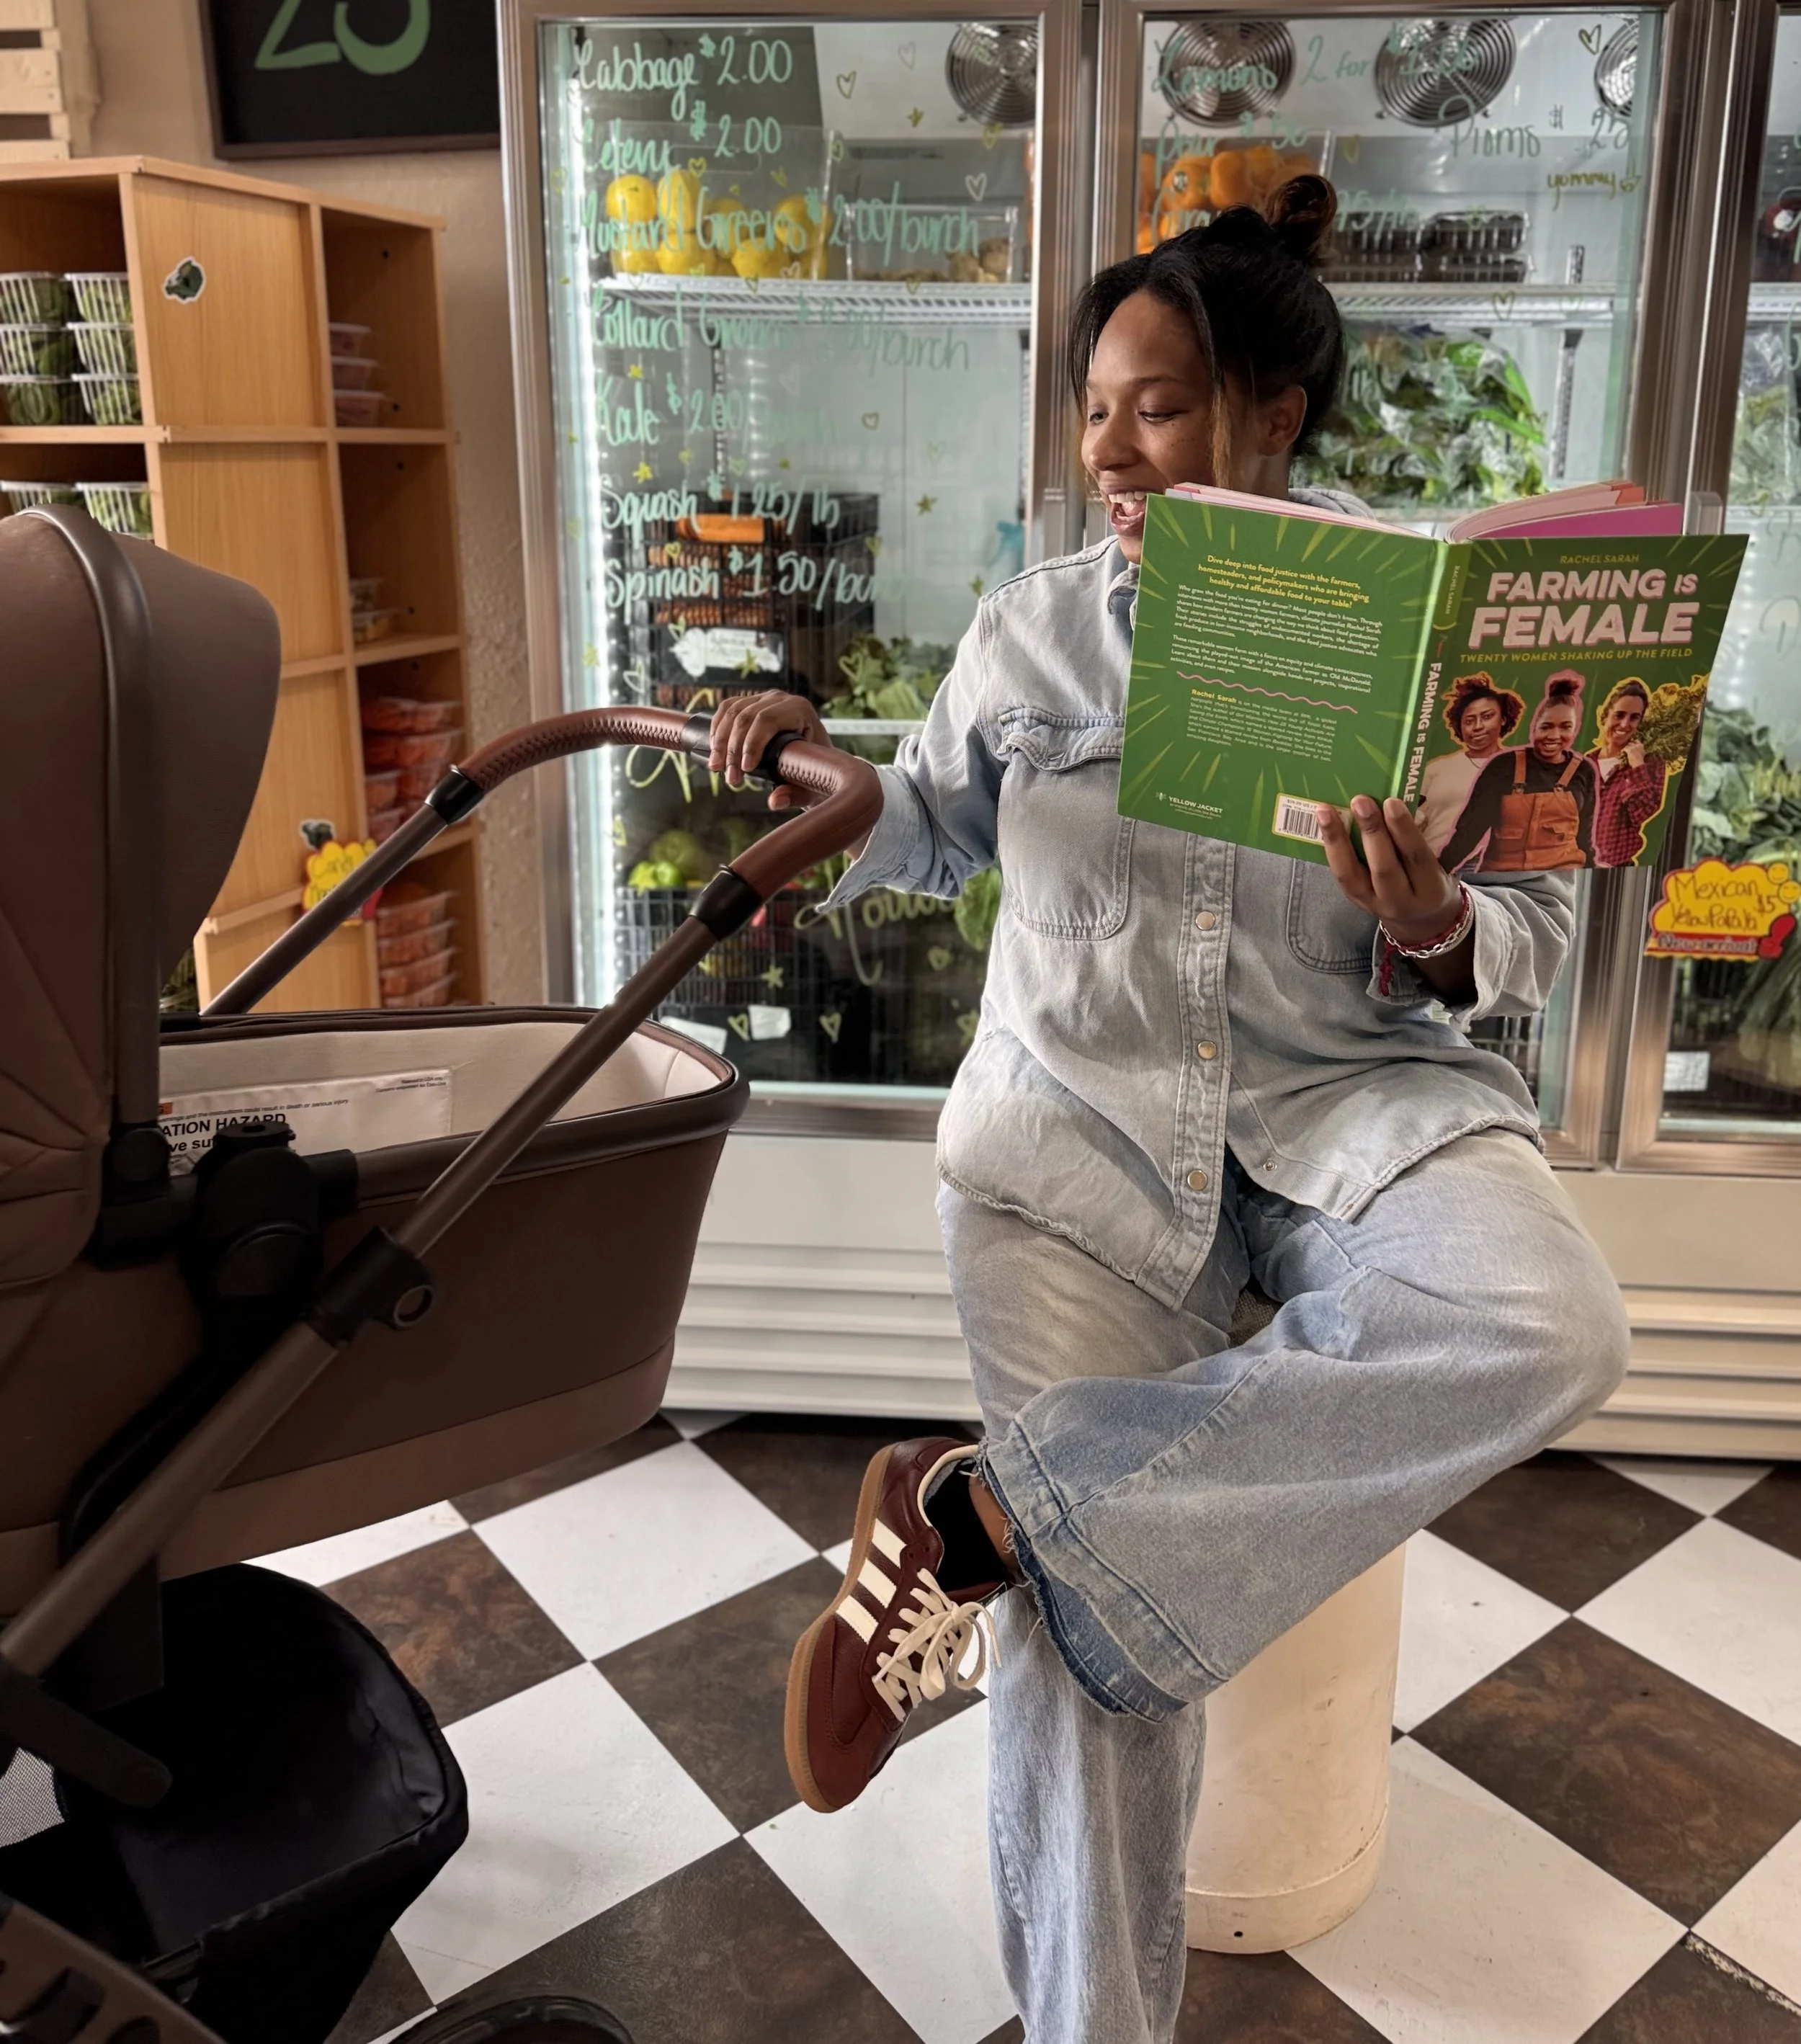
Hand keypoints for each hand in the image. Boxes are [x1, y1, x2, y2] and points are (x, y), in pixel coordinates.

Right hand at [707, 690, 831, 809]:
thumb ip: (795, 795)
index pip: (768, 720)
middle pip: (746, 717)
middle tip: (731, 778)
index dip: (751, 744)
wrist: (816, 760)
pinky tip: (714, 750)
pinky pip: (727, 708)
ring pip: (732, 712)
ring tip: (717, 768)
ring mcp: (764, 698)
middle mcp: (781, 698)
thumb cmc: (816, 773)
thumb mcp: (809, 786)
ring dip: (721, 742)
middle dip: (733, 749)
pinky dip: (717, 729)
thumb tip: (774, 801)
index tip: (746, 770)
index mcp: (800, 709)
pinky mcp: (751, 702)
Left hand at [1318, 796, 1460, 944]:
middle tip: (1360, 801)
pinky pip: (1341, 876)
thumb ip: (1423, 840)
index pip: (1416, 858)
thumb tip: (1397, 803)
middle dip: (1371, 832)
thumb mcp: (1442, 865)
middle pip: (1383, 868)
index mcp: (1431, 889)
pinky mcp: (1356, 902)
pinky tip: (1323, 826)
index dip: (1404, 830)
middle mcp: (1401, 901)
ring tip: (1325, 811)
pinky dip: (1330, 850)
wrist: (1421, 919)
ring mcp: (1374, 905)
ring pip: (1351, 875)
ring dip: (1337, 841)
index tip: (1391, 802)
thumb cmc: (1432, 880)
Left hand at [1625, 740, 1645, 768]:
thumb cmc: (1640, 760)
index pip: (1636, 740)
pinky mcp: (1630, 750)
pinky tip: (1622, 751)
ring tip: (1624, 750)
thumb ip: (1640, 748)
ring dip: (1625, 748)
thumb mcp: (1642, 752)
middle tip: (1626, 748)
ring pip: (1627, 745)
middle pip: (1630, 742)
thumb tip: (1637, 746)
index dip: (1632, 742)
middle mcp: (1638, 745)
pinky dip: (1623, 750)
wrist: (1638, 764)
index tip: (1630, 744)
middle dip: (1628, 745)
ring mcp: (1634, 747)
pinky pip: (1625, 748)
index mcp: (1641, 745)